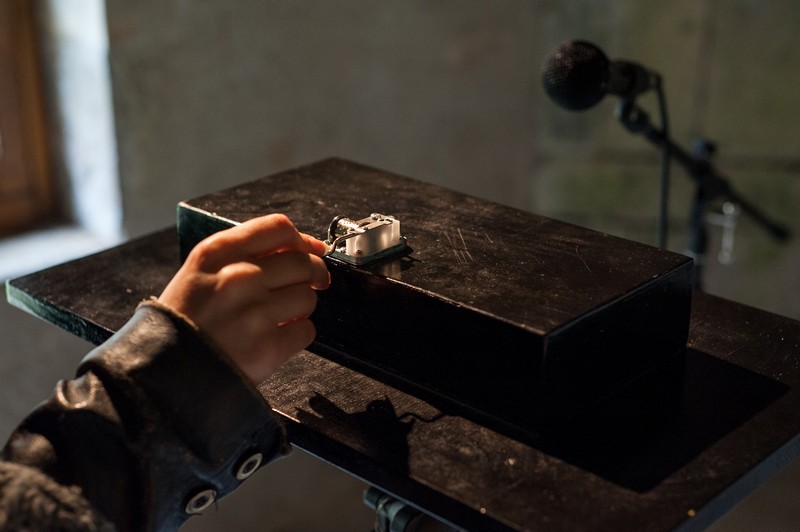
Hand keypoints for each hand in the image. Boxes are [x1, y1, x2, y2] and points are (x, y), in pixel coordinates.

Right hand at [158, 214, 329, 382]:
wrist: (159, 373)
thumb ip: (239, 256)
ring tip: (286, 314)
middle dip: (314, 272)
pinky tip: (281, 337)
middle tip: (314, 282)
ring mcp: (255, 312)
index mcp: (216, 253)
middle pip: (301, 262)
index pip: (277, 228)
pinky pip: (306, 331)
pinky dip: (299, 334)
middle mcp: (238, 276)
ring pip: (307, 296)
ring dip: (303, 306)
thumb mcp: (197, 274)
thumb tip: (297, 249)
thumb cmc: (180, 323)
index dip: (302, 239)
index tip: (312, 250)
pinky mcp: (268, 347)